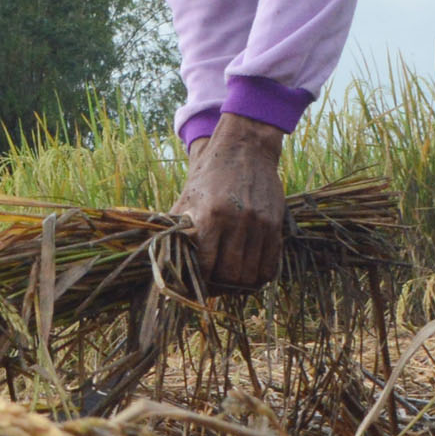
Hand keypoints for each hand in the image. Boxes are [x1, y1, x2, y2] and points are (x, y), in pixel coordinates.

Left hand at [171, 114, 285, 291]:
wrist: (244, 149)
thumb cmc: (209, 176)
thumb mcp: (187, 199)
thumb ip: (176, 229)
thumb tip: (160, 260)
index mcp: (210, 216)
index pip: (206, 266)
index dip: (199, 281)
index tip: (195, 284)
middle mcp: (236, 222)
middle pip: (230, 275)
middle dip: (218, 287)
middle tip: (211, 286)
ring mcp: (259, 224)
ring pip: (250, 274)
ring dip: (238, 284)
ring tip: (228, 281)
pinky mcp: (275, 225)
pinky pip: (270, 265)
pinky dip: (259, 277)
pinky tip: (248, 274)